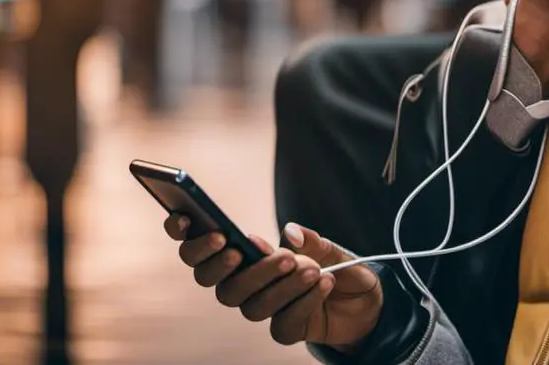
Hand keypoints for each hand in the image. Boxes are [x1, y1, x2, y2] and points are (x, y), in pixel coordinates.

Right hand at [165, 215, 382, 350]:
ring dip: (275, 282)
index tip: (187, 218)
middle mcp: (243, 283)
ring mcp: (261, 307)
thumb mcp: (327, 246)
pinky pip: (282, 323)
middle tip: (242, 248)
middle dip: (222, 263)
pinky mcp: (284, 329)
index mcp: (242, 255)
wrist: (364, 300)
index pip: (197, 248)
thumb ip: (309, 240)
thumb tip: (288, 234)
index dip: (185, 234)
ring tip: (308, 266)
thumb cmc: (334, 265)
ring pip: (247, 304)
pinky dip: (304, 300)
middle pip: (208, 280)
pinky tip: (325, 283)